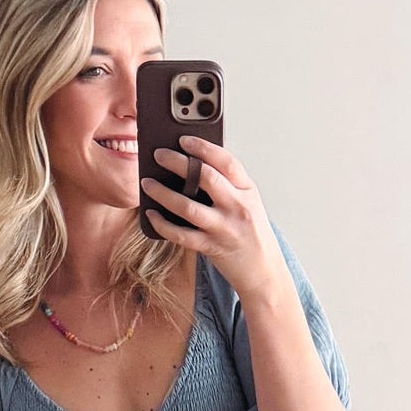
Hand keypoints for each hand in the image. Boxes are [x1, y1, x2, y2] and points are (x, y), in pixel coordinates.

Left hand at [142, 136, 286, 306]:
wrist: (263, 271)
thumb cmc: (251, 232)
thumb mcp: (247, 202)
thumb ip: (227, 184)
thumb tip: (190, 165)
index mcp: (247, 190)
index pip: (226, 161)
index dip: (203, 147)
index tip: (183, 139)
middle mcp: (237, 207)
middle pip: (205, 178)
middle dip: (178, 163)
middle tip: (158, 155)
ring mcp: (224, 228)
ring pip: (188, 207)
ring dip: (163, 193)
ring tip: (147, 183)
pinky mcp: (211, 248)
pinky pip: (181, 235)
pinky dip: (162, 224)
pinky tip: (151, 214)